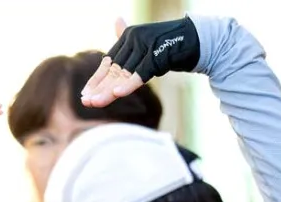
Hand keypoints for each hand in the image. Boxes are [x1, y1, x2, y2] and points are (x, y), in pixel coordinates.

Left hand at [81, 16, 199, 107]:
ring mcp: (146, 45)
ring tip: (95, 103)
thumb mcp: (146, 46)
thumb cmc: (168, 46)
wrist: (195, 40)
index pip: (109, 62)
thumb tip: (116, 20)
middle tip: (86, 102)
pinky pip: (141, 73)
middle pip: (114, 69)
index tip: (85, 93)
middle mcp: (135, 39)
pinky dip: (129, 84)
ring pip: (124, 73)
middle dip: (99, 87)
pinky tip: (117, 93)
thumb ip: (129, 40)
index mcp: (129, 36)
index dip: (97, 78)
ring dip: (109, 90)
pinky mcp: (158, 55)